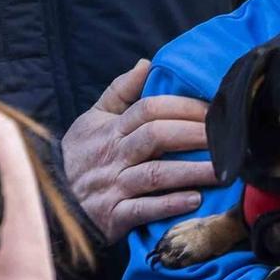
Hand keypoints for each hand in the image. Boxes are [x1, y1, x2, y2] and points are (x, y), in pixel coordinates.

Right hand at [62, 59, 214, 240]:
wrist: (51, 201)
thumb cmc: (80, 157)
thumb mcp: (92, 119)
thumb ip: (120, 92)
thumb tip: (147, 63)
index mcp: (111, 129)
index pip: (149, 109)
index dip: (183, 107)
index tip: (213, 110)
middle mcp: (113, 155)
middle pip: (156, 137)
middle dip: (194, 135)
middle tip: (228, 138)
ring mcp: (113, 186)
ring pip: (155, 174)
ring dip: (191, 172)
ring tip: (223, 171)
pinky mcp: (113, 216)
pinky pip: (143, 210)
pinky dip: (169, 205)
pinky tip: (195, 201)